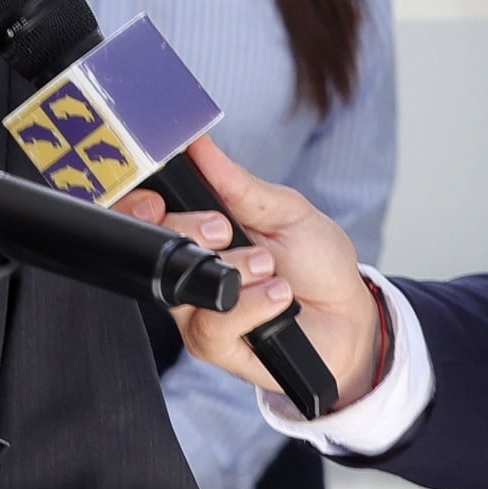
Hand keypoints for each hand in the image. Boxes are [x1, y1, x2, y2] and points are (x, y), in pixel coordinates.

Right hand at [117, 137, 385, 409]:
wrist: (350, 316)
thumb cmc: (316, 263)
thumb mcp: (283, 210)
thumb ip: (237, 182)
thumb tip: (200, 145)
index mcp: (196, 231)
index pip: (143, 217)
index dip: (138, 207)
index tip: (157, 201)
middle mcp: (187, 270)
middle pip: (153, 249)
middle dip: (192, 232)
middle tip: (227, 231)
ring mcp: (194, 309)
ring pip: (184, 288)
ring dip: (234, 272)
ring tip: (270, 269)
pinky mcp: (213, 343)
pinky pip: (212, 324)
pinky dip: (250, 305)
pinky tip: (278, 297)